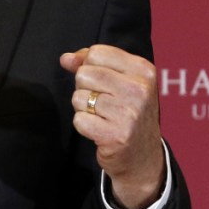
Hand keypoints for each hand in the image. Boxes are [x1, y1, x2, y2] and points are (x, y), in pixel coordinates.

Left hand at [59, 44, 165, 208]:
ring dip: (84, 108)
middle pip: (84, 74)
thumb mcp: (118, 81)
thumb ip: (90, 64)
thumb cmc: (126, 112)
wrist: (143, 156)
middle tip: (102, 103)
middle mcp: (140, 90)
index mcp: (143, 70)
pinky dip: (84, 126)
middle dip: (84, 88)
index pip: (97, 52)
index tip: (101, 82)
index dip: (89, 66)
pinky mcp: (116, 135)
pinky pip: (79, 120)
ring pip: (79, 97)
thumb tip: (65, 58)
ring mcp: (129, 113)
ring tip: (102, 116)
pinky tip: (100, 130)